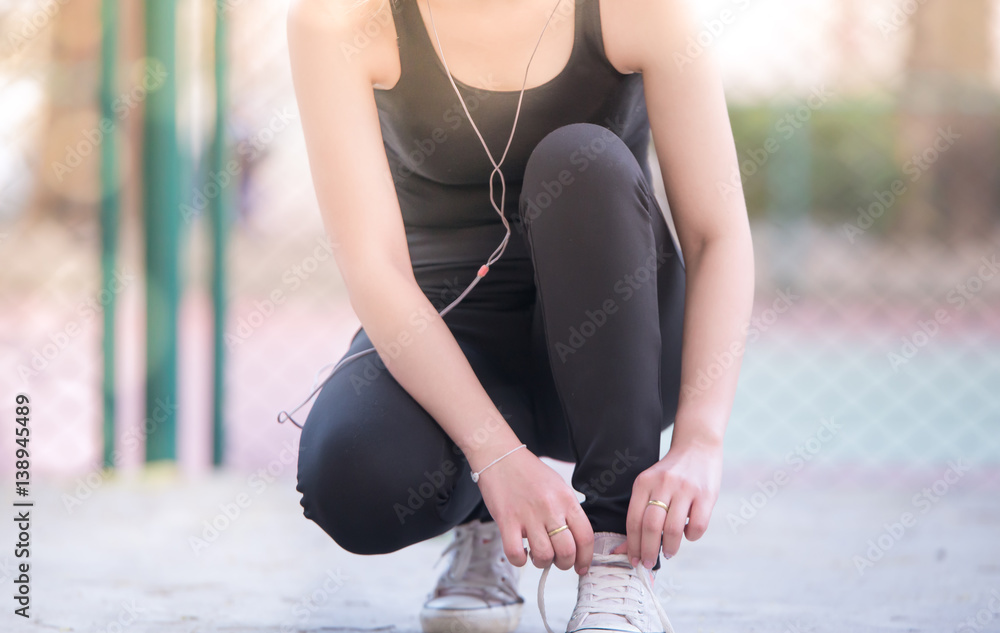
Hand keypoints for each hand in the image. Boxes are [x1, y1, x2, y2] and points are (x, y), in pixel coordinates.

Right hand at [474, 446, 594, 574]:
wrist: (500, 457)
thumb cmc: (528, 473)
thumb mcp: (558, 486)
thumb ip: (568, 511)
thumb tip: (574, 541)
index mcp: (566, 499)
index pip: (585, 536)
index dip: (585, 558)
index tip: (581, 567)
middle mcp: (550, 508)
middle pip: (567, 551)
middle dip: (564, 563)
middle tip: (556, 560)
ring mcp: (528, 515)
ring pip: (544, 555)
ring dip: (542, 562)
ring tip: (536, 554)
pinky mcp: (507, 521)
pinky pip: (516, 553)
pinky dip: (519, 560)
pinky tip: (520, 553)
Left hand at [612, 436, 722, 568]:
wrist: (697, 446)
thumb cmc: (670, 474)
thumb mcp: (649, 486)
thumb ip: (639, 514)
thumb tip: (623, 549)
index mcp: (643, 482)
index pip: (633, 520)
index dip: (631, 545)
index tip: (633, 560)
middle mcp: (662, 484)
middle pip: (650, 526)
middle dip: (647, 551)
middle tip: (648, 563)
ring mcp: (685, 489)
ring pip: (673, 529)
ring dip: (669, 548)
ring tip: (668, 553)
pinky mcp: (706, 494)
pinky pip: (697, 526)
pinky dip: (691, 537)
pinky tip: (688, 536)